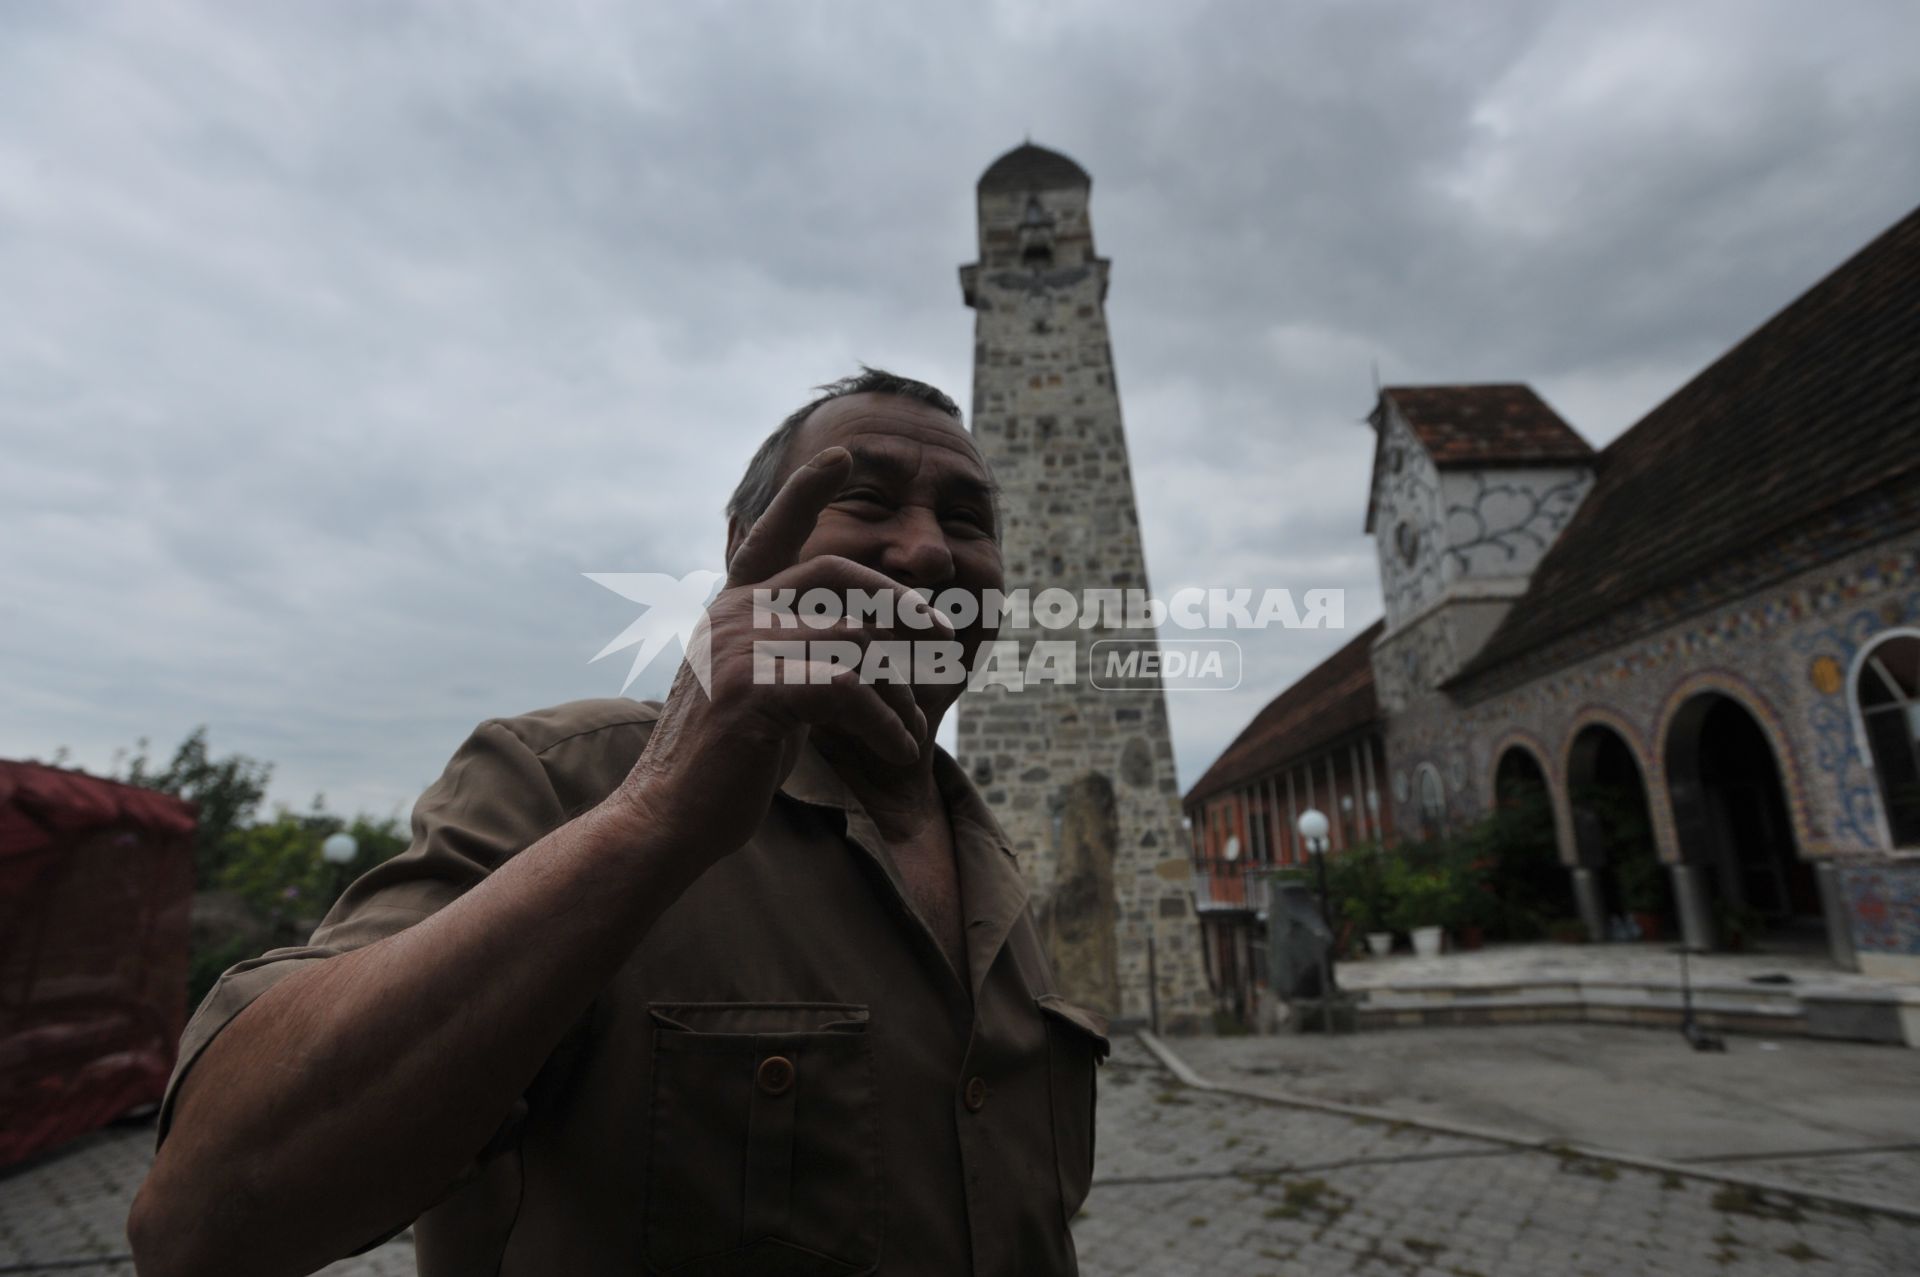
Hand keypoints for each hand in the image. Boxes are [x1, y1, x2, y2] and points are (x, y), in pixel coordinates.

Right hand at [611, 446, 953, 862]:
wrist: (668, 817)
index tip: (841, 455)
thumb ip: (797, 652)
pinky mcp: (754, 691)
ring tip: (914, 730)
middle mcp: (731, 615)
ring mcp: (739, 648)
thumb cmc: (724, 762)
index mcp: (730, 608)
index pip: (770, 535)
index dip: (805, 493)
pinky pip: (850, 690)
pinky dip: (887, 722)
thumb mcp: (763, 689)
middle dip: (900, 602)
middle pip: (836, 575)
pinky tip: (899, 751)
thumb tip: (865, 635)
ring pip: (855, 641)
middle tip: (942, 638)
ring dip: (900, 689)